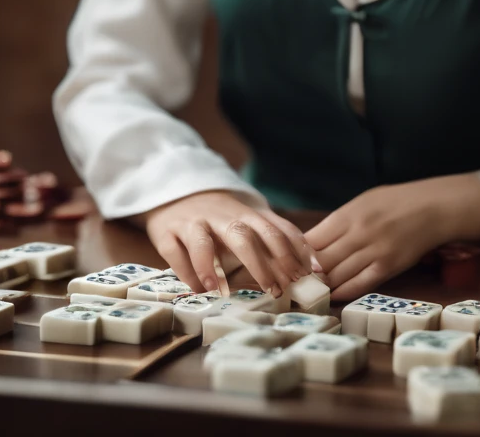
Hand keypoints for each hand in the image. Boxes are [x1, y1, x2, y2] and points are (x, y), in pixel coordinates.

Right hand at [143, 190, 320, 297]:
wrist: (175, 188)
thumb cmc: (221, 215)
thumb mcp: (250, 220)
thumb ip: (276, 239)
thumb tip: (313, 269)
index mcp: (246, 213)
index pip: (273, 228)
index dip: (291, 251)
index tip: (305, 275)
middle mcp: (221, 216)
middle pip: (242, 235)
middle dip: (261, 262)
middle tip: (274, 289)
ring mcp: (192, 222)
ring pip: (202, 241)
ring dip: (212, 266)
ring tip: (221, 291)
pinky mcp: (166, 231)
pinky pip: (174, 251)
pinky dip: (185, 271)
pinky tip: (196, 289)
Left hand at [304, 175, 479, 300]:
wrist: (433, 207)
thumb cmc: (396, 202)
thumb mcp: (363, 202)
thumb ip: (340, 222)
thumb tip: (313, 241)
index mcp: (348, 214)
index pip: (311, 240)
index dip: (296, 256)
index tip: (287, 266)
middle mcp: (357, 232)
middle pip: (320, 260)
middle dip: (304, 276)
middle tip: (292, 287)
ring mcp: (373, 251)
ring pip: (337, 275)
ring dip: (322, 287)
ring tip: (309, 295)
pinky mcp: (388, 266)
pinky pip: (360, 284)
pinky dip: (344, 292)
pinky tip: (334, 297)